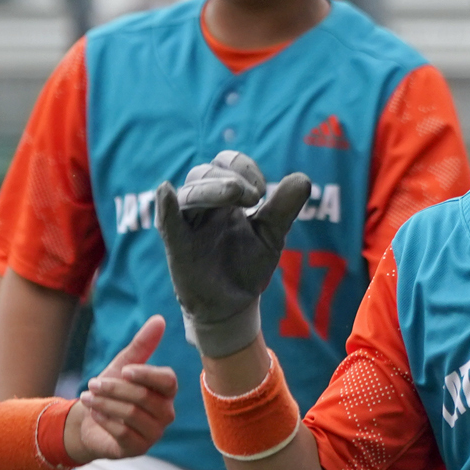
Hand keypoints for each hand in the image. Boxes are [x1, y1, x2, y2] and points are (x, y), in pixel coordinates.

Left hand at [69, 315, 178, 462]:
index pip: (168, 381)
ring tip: (88, 396)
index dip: (147, 375)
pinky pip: (122, 432)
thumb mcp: (123, 366)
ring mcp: (153, 434)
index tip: (125, 369)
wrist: (90, 422)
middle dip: (115, 388)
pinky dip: (104, 419)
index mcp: (166, 392)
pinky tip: (93, 413)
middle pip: (144, 397)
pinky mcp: (137, 449)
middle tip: (93, 382)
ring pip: (132, 414)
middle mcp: (165, 413)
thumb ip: (142, 345)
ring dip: (105, 403)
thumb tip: (159, 319)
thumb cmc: (111, 391)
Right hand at [155, 152, 312, 357]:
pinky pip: (168, 223)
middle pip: (203, 173)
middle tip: (254, 196)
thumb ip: (285, 207)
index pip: (225, 163)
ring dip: (210, 188)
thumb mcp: (272, 234)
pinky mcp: (178, 248)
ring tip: (234, 193)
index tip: (263, 189)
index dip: (242, 166)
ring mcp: (188, 226)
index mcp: (224, 196)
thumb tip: (303, 178)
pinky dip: (166, 206)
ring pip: (189, 195)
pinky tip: (165, 190)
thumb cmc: (249, 264)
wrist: (235, 305)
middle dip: (229, 178)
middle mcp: (203, 206)